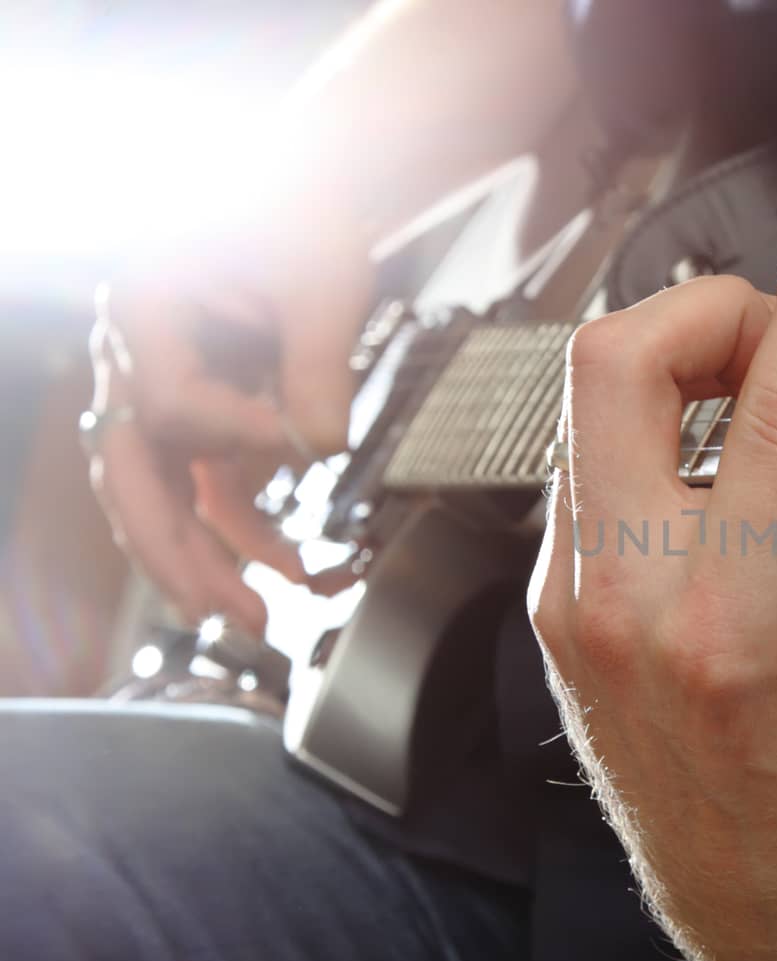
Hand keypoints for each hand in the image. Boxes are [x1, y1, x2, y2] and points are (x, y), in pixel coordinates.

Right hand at [89, 192, 374, 633]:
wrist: (303, 200)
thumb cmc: (302, 221)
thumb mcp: (320, 283)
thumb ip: (317, 365)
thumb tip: (321, 447)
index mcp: (144, 310)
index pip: (171, 403)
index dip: (237, 435)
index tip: (306, 442)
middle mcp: (132, 356)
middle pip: (128, 472)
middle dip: (174, 549)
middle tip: (225, 610)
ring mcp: (158, 390)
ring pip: (157, 493)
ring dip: (203, 557)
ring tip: (253, 615)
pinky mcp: (197, 415)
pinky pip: (200, 484)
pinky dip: (235, 528)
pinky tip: (281, 567)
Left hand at [529, 162, 776, 960]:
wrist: (774, 908)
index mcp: (734, 633)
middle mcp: (627, 613)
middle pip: (617, 366)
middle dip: (712, 308)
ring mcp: (576, 610)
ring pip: (592, 406)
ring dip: (686, 366)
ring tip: (769, 394)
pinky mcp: (563, 608)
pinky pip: (594, 464)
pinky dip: (663, 428)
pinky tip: (729, 460)